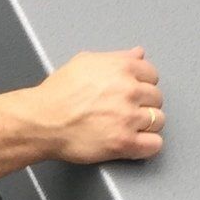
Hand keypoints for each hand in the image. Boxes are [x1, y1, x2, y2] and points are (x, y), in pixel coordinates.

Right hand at [28, 49, 164, 164]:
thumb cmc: (57, 93)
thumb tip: (138, 54)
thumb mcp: (85, 62)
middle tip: (125, 111)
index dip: (142, 85)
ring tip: (126, 127)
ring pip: (158, 121)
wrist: (41, 121)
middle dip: (143, 105)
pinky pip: (154, 145)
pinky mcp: (124, 142)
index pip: (152, 75)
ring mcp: (128, 117)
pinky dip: (148, 146)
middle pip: (157, 98)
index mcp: (122, 68)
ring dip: (146, 125)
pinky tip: (136, 143)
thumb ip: (117, 58)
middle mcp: (129, 90)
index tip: (132, 93)